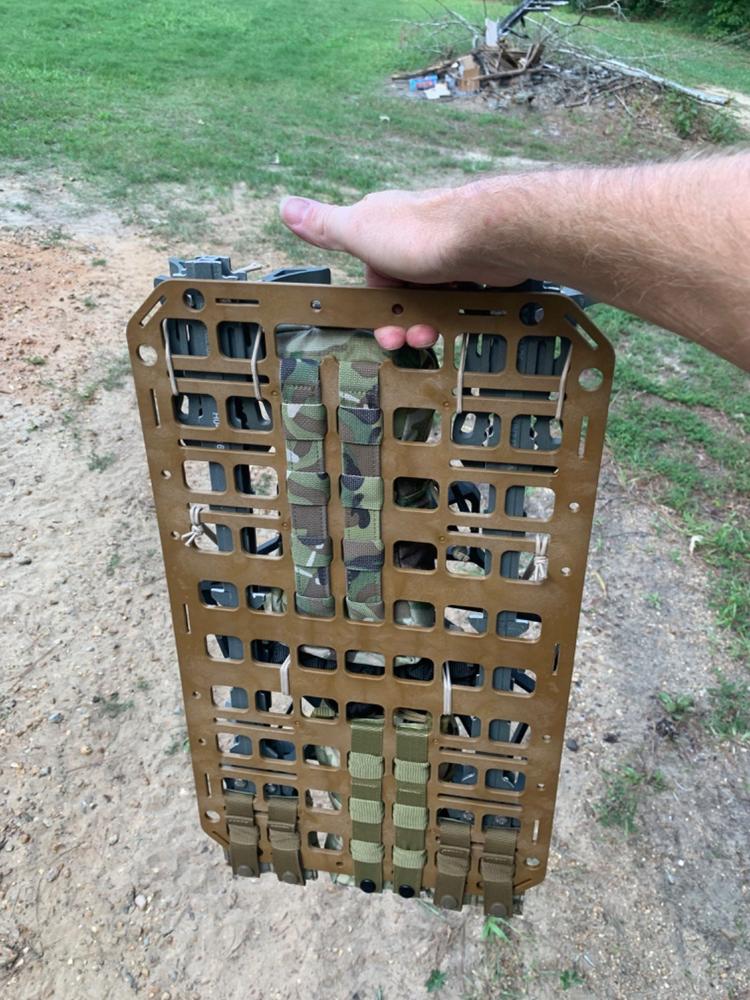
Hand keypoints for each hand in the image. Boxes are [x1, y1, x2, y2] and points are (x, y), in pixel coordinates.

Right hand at [279, 186, 527, 349]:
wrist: (484, 236)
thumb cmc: (418, 233)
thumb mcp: (358, 229)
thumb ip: (323, 225)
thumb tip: (284, 205)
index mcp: (382, 227)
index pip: (370, 275)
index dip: (372, 306)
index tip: (379, 327)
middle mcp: (412, 238)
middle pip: (400, 292)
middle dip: (401, 321)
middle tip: (408, 340)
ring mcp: (444, 252)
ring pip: (428, 298)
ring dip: (426, 322)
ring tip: (431, 335)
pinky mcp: (473, 266)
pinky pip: (457, 297)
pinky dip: (453, 313)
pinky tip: (456, 322)